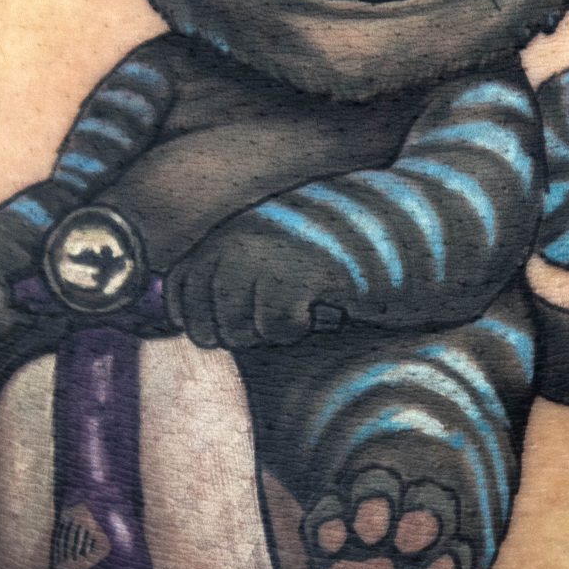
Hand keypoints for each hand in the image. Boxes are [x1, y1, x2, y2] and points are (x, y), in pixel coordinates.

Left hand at [166, 214, 352, 349]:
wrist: (391, 231)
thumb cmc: (328, 254)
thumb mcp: (269, 253)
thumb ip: (227, 276)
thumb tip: (189, 323)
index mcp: (223, 232)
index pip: (177, 288)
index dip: (196, 318)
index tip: (229, 322)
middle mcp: (233, 240)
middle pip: (204, 325)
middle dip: (237, 336)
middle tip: (271, 317)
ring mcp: (261, 256)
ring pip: (236, 332)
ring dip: (267, 334)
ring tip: (295, 308)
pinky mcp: (292, 274)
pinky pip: (275, 330)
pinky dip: (296, 329)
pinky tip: (315, 305)